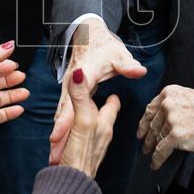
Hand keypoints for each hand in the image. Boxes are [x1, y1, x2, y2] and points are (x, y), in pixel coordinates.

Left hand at [0, 41, 28, 142]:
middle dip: (10, 78)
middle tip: (21, 76)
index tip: (14, 62)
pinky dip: (12, 112)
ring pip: (2, 98)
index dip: (3, 64)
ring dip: (14, 94)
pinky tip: (19, 109)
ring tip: (25, 92)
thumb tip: (7, 45)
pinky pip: (2, 114)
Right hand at [48, 19, 146, 164]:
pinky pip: (64, 115)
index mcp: (84, 77)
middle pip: (64, 114)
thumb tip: (139, 70)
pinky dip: (61, 129)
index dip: (64, 120)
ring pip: (62, 116)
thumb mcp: (118, 55)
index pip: (73, 102)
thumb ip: (126, 66)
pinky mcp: (69, 95)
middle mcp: (73, 86)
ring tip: (54, 157)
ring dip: (58, 136)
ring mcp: (70, 92)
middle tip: (54, 157)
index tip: (56, 136)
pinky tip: (59, 145)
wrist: (87, 36)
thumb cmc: (103, 48)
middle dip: (59, 136)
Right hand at [58, 68, 120, 177]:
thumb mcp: (81, 120)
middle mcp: (98, 133)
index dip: (112, 97)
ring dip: (80, 123)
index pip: (112, 105)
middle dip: (93, 110)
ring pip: (84, 127)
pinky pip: (74, 139)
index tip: (113, 92)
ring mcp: (87, 144)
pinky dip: (70, 137)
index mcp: (103, 123)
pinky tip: (66, 141)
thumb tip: (79, 73)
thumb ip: (79, 97)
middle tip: (99, 100)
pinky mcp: (76, 153)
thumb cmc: (80, 155)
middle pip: (98, 116)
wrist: (68, 186)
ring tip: (84, 118)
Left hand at [138, 85, 193, 170]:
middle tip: (144, 146)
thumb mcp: (191, 98)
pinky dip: (156, 159)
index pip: (150, 109)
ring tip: (150, 155)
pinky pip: (160, 151)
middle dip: (147, 137)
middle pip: (152, 125)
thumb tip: (165, 121)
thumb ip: (175, 105)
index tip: (141, 131)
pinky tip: (155, 164)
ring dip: (152, 149)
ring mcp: (171, 121)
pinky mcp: (177, 137)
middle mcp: (168, 105)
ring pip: (156, 138)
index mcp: (170, 93)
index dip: (144, 123)